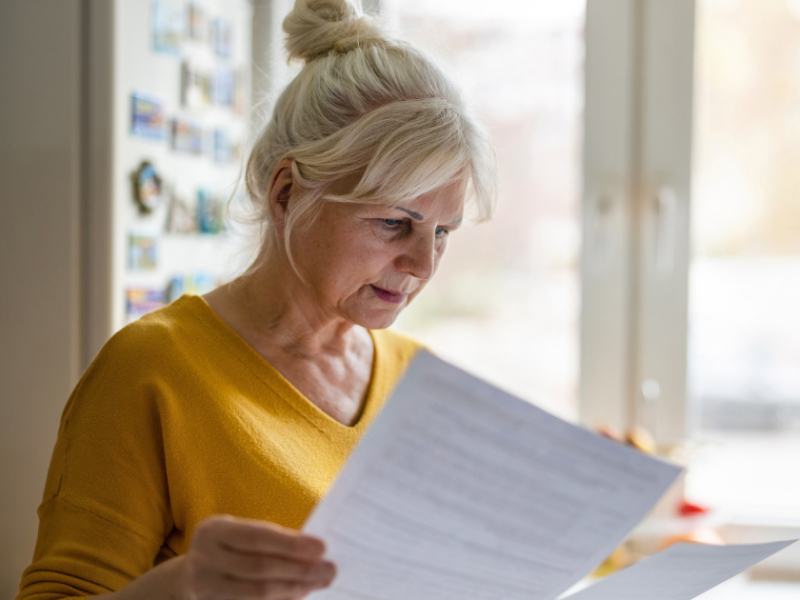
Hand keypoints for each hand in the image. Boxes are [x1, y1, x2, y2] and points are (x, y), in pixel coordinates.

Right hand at [177, 515, 335, 599]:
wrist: (188, 577)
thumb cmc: (227, 547)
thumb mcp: (237, 532)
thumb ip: (267, 537)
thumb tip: (312, 548)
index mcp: (213, 530)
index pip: (257, 537)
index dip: (291, 543)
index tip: (321, 547)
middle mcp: (204, 558)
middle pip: (260, 567)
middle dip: (299, 569)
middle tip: (329, 569)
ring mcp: (205, 587)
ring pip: (258, 591)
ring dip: (294, 588)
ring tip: (318, 582)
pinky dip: (280, 599)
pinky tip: (298, 593)